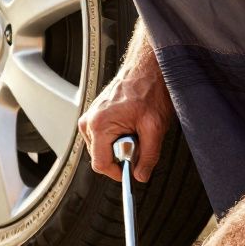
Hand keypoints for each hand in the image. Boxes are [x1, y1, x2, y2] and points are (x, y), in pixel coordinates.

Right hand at [78, 31, 173, 181]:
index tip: (131, 171)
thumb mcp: (155, 128)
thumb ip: (148, 156)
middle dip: (120, 156)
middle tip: (138, 141)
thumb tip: (141, 175)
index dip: (118, 172)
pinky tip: (128, 124)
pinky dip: (116, 137)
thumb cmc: (149, 91)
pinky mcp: (94, 116)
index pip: (101, 164)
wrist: (146, 70)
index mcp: (99, 125)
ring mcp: (89, 118)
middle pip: (100, 157)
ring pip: (101, 149)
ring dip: (119, 146)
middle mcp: (89, 122)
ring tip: (134, 129)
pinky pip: (102, 138)